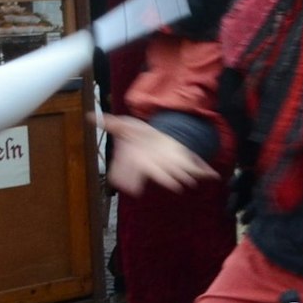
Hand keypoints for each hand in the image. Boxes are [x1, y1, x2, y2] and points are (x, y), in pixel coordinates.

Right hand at [97, 113, 215, 195]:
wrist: (159, 138)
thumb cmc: (141, 136)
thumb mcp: (126, 127)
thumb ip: (110, 124)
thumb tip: (90, 116)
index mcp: (138, 162)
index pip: (133, 172)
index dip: (130, 179)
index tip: (129, 186)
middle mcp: (154, 167)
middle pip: (158, 175)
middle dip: (165, 179)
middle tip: (171, 184)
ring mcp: (170, 167)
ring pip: (177, 173)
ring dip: (183, 176)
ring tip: (188, 180)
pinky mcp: (185, 163)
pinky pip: (197, 169)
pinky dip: (205, 172)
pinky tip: (213, 175)